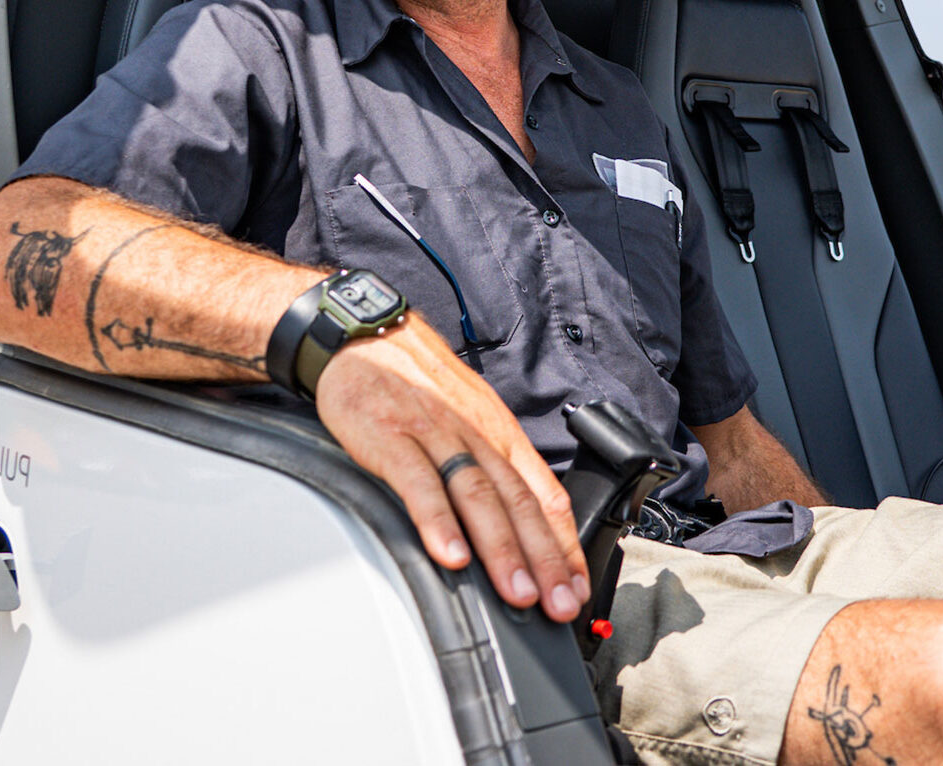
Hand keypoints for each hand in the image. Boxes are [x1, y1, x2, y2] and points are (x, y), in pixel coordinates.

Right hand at [314, 315, 588, 620]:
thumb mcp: (467, 416)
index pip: (543, 494)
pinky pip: (420, 484)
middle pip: (519, 501)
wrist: (365, 337)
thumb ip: (489, 467)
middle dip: (545, 559)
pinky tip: (450, 555)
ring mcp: (436, 435)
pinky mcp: (392, 438)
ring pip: (478, 495)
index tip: (577, 588)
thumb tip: (516, 524)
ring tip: (518, 593)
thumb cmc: (417, 384)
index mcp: (498, 433)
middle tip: (560, 605)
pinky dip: (438, 522)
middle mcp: (476, 434)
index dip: (564, 544)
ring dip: (503, 549)